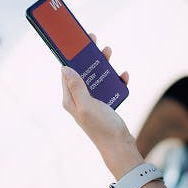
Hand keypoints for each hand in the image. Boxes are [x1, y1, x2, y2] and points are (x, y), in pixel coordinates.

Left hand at [61, 33, 143, 178]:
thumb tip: (65, 67)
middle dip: (88, 56)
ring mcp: (92, 100)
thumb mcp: (87, 106)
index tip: (76, 42)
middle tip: (95, 42)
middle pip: (82, 71)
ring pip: (96, 76)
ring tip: (109, 53)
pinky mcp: (105, 103)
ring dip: (103, 64)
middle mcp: (79, 98)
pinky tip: (123, 75)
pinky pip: (109, 86)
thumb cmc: (101, 128)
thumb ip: (76, 87)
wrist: (119, 145)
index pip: (67, 72)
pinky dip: (116, 79)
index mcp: (70, 99)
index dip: (71, 56)